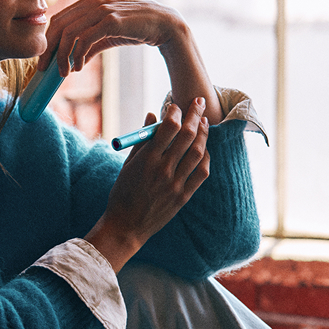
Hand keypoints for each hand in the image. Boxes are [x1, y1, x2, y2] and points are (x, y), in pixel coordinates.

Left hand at [37, 0, 187, 74]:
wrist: (163, 24)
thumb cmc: (134, 28)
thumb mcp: (107, 35)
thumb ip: (90, 44)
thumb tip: (75, 62)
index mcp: (87, 2)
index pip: (57, 19)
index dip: (47, 40)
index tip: (44, 60)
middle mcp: (91, 3)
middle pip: (58, 25)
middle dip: (48, 49)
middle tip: (45, 69)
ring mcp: (101, 10)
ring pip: (69, 33)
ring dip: (62, 56)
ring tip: (64, 73)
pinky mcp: (111, 20)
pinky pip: (85, 39)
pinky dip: (78, 55)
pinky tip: (79, 67)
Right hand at [85, 97, 212, 270]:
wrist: (126, 226)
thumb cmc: (123, 193)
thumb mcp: (127, 164)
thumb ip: (142, 140)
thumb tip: (152, 115)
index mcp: (146, 160)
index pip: (167, 127)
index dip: (174, 112)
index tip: (175, 105)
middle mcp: (163, 170)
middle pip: (186, 135)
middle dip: (195, 115)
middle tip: (199, 102)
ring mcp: (175, 184)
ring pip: (197, 152)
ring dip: (203, 134)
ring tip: (204, 122)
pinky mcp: (183, 196)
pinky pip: (201, 173)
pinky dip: (205, 157)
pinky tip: (204, 148)